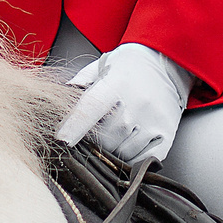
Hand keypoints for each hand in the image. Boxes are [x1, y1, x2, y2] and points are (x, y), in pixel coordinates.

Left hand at [55, 41, 192, 165]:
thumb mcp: (101, 67)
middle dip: (95, 139)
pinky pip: (142, 160)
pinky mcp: (165, 135)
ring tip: (117, 131)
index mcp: (116, 83)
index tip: (62, 141)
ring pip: (121, 152)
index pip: (91, 108)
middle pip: (104, 138)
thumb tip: (57, 100)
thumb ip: (79, 84)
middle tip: (100, 128)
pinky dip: (132, 158)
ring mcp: (153, 121)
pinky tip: (130, 142)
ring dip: (113, 149)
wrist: (166, 62)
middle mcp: (136, 103)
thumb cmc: (128, 67)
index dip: (74, 126)